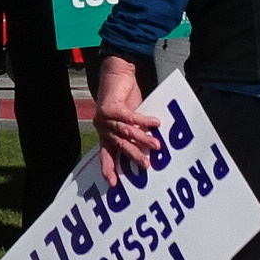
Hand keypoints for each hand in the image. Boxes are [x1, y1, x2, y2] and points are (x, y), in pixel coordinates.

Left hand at [93, 54, 159, 175]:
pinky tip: (155, 124)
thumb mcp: (129, 121)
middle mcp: (103, 129)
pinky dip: (143, 121)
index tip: (114, 185)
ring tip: (156, 147)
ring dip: (142, 140)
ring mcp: (105, 118)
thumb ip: (135, 134)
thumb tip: (152, 148)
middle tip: (146, 167)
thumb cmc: (125, 99)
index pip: (106, 156)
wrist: (117, 74)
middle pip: (119, 146)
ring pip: (125, 133)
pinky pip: (129, 117)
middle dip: (133, 157)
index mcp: (106, 135)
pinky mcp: (111, 107)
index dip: (109, 170)